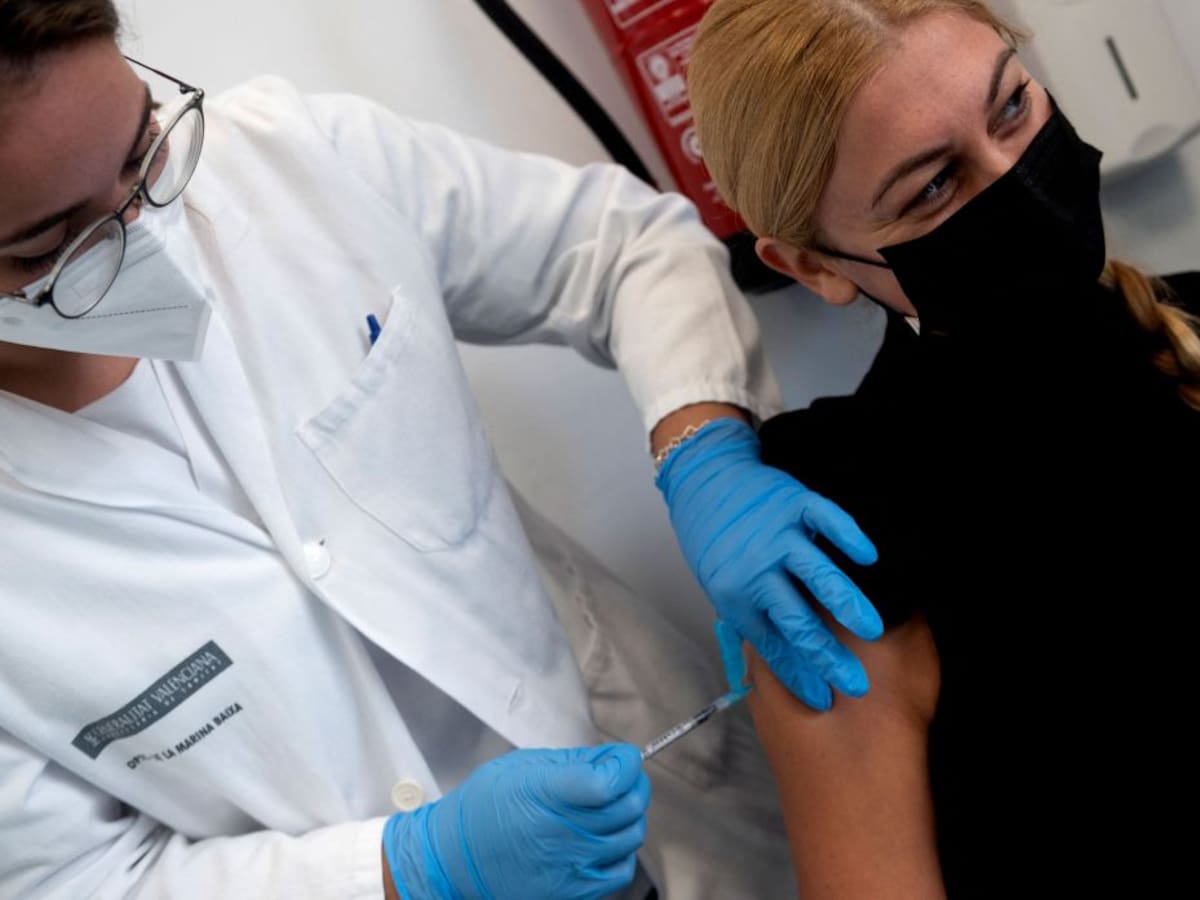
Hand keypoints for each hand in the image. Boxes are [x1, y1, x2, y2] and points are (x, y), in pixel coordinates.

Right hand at [383, 744, 648, 899]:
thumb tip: (613, 758)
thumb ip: (572, 762)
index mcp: (545, 794)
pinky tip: (604, 839)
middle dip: (633, 783)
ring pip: (631, 836)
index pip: (609, 780)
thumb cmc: (485, 808)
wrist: (455, 859)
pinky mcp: (573, 892)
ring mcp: (569, 866)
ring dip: (629, 816)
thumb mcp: (522, 766)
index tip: (622, 758)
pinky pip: (621, 870)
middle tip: (621, 777)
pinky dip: (622, 851)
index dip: (625, 763)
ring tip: (610, 807)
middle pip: (629, 805)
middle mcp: (561, 832)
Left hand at [657, 418, 882, 708]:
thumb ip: (755, 620)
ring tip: (871, 630)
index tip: (824, 699)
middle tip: (857, 683)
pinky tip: (869, 558)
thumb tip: (785, 666)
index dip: (798, 676)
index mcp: (734, 597)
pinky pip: (825, 521)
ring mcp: (776, 535)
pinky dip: (848, 537)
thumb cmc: (720, 542)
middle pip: (796, 621)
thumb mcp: (725, 587)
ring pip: (816, 574)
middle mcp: (755, 569)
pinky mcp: (793, 504)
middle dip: (827, 657)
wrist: (706, 484)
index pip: (771, 646)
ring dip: (845, 604)